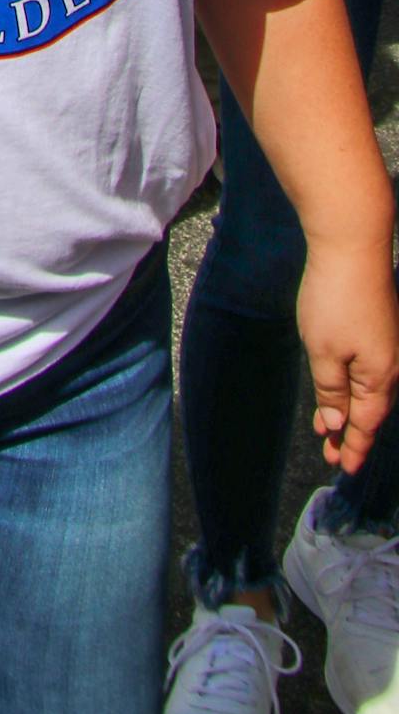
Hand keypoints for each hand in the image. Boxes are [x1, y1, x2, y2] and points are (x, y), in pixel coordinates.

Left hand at [300, 237, 398, 474]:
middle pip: (370, 410)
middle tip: (332, 454)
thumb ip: (330, 391)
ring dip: (349, 408)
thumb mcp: (323, 351)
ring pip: (367, 389)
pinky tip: (338, 386)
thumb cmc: (336, 299)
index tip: (344, 468)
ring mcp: (386, 345)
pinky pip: (366, 368)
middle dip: (351, 432)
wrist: (352, 245)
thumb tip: (336, 423)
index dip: (354, 448)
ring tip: (329, 428)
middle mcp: (390, 366)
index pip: (366, 425)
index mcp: (379, 378)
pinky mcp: (378, 327)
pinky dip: (351, 384)